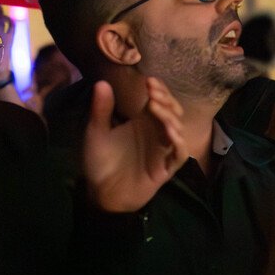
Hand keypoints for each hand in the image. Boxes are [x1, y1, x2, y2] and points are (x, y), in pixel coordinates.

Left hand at [82, 78, 188, 212]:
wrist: (101, 193)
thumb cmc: (100, 162)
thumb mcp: (96, 132)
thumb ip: (101, 110)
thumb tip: (101, 82)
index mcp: (143, 123)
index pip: (159, 102)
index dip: (159, 91)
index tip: (149, 82)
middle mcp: (156, 134)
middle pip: (172, 113)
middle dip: (166, 101)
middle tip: (154, 93)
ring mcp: (163, 151)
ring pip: (177, 130)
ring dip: (170, 117)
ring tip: (156, 108)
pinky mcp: (166, 168)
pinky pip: (179, 154)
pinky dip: (178, 142)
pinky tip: (170, 133)